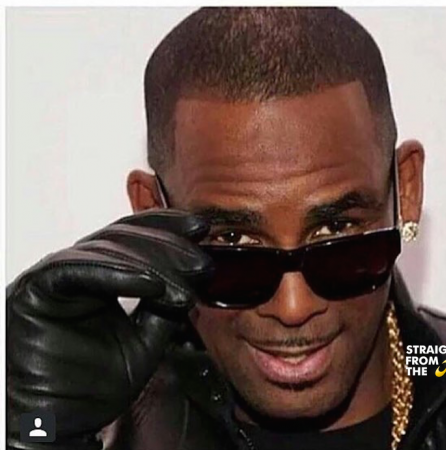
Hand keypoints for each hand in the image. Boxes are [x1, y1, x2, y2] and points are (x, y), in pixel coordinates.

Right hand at [7, 210, 211, 448]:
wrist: (60, 426)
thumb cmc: (92, 386)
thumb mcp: (145, 341)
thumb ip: (164, 308)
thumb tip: (191, 278)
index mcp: (96, 274)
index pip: (133, 236)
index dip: (168, 228)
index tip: (201, 230)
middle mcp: (74, 268)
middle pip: (124, 238)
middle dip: (169, 247)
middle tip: (201, 262)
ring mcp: (53, 275)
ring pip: (107, 250)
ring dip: (153, 264)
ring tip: (185, 283)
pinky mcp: (35, 288)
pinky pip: (78, 270)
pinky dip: (118, 273)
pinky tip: (153, 285)